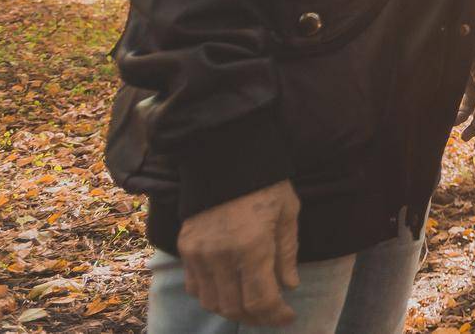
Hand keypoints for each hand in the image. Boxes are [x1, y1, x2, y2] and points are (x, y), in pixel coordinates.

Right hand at [176, 180, 299, 325]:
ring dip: (233, 310)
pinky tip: (229, 291)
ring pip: (211, 301)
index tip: (288, 317)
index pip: (261, 299)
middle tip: (272, 315)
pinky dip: (211, 296)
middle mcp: (220, 255)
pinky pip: (194, 286)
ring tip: (252, 307)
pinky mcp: (185, 247)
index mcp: (252, 246)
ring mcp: (198, 252)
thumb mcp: (288, 214)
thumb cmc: (266, 183)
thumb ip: (287, 253)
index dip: (276, 315)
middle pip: (234, 307)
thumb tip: (289, 286)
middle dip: (256, 317)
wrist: (227, 156)